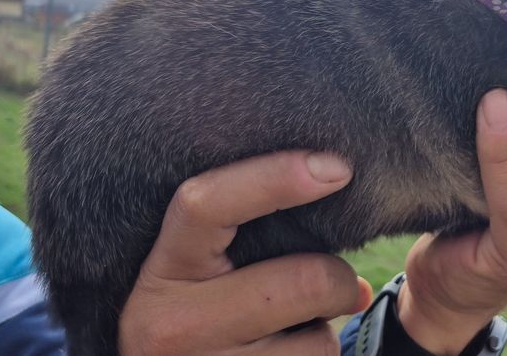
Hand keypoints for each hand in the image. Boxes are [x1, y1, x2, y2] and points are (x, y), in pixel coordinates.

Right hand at [119, 152, 372, 354]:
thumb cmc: (196, 313)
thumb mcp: (192, 268)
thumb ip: (238, 226)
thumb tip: (331, 187)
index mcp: (165, 269)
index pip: (204, 204)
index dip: (276, 177)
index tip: (336, 168)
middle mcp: (176, 324)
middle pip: (303, 281)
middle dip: (340, 280)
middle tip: (341, 286)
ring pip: (320, 340)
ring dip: (328, 330)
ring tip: (297, 330)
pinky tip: (290, 355)